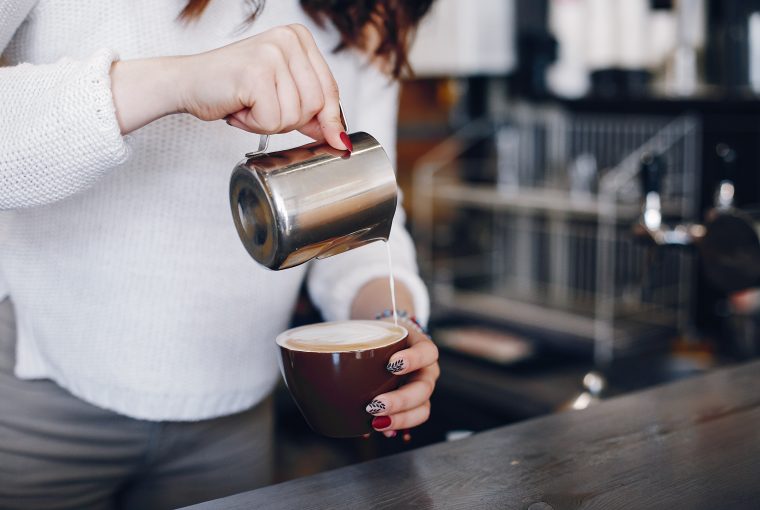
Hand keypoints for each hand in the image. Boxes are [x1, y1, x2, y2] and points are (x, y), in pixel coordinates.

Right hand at [110, 24, 348, 149]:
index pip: (331, 90)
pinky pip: (273, 120)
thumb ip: (313, 112)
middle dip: (290, 121)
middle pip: (317, 106)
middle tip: (262, 108)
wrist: (188, 83)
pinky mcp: (257, 72)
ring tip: (249, 105)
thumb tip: (340, 139)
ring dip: (270, 123)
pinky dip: (254, 124)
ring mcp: (273, 53)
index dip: (328, 119)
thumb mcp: (282, 95)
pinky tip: (239, 107)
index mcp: (300, 38)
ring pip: (296, 116)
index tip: (330, 138)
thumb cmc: (233, 89)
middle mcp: (289, 39)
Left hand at [366, 319, 439, 436]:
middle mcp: (426, 371)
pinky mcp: (413, 406)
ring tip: (376, 422)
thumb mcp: (375, 332)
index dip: (414, 359)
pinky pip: (411, 421)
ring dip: (400, 419)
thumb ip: (361, 342)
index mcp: (421, 348)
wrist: (385, 341)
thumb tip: (337, 365)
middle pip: (424, 388)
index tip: (392, 364)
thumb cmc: (381, 336)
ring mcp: (422, 390)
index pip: (428, 352)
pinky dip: (396, 427)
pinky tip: (382, 430)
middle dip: (401, 400)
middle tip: (376, 404)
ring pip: (423, 410)